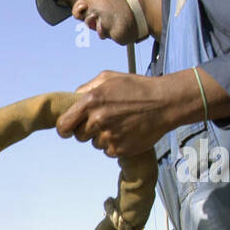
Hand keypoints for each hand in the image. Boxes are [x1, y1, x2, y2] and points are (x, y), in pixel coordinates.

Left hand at [56, 70, 184, 157]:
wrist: (165, 103)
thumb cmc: (137, 88)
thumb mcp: (109, 78)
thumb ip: (86, 88)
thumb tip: (73, 99)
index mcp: (90, 102)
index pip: (64, 125)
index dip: (65, 129)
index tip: (69, 129)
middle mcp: (97, 120)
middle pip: (79, 136)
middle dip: (87, 130)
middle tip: (103, 121)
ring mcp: (108, 136)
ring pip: (94, 144)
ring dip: (102, 137)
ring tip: (120, 123)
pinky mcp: (119, 149)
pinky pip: (107, 151)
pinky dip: (114, 144)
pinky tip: (126, 132)